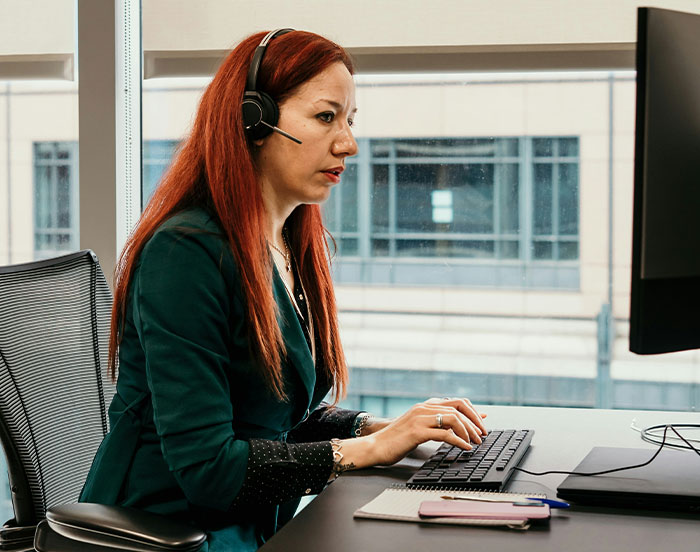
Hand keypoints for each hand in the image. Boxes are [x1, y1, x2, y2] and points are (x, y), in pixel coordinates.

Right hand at [363, 397, 486, 466]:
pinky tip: (464, 447)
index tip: (482, 424)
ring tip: (474, 442)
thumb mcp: (419, 426)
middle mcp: (424, 408)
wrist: (376, 445)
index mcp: (426, 405)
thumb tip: (460, 424)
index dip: (473, 412)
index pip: (457, 401)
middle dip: (474, 421)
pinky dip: (459, 441)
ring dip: (468, 431)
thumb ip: (437, 422)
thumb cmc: (398, 438)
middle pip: (459, 407)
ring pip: (454, 418)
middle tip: (482, 435)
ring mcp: (420, 418)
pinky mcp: (417, 432)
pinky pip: (445, 434)